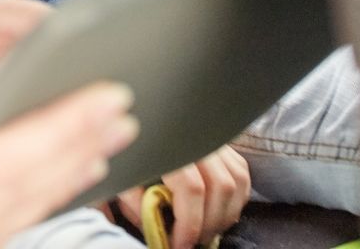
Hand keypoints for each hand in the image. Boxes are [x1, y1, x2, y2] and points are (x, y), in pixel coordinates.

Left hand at [113, 145, 250, 248]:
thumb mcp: (120, 174)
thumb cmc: (125, 151)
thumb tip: (154, 226)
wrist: (125, 124)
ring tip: (206, 230)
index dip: (189, 224)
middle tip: (193, 242)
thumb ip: (134, 200)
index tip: (178, 245)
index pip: (192, 188)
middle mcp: (194, 137)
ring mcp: (209, 138)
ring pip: (236, 180)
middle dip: (210, 224)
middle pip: (221, 186)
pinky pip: (240, 172)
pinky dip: (235, 197)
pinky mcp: (220, 142)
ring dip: (226, 213)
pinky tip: (218, 212)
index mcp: (168, 143)